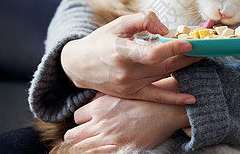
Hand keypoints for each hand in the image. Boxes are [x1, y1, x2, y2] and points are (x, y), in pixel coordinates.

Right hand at [60, 11, 201, 104]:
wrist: (79, 65)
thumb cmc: (101, 40)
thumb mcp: (118, 24)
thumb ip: (143, 20)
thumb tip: (166, 29)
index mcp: (121, 51)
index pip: (152, 53)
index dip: (174, 48)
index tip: (191, 42)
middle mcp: (126, 71)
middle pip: (164, 66)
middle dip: (188, 57)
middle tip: (207, 48)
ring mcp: (129, 86)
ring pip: (164, 77)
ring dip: (186, 69)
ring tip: (203, 59)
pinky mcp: (131, 94)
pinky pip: (156, 97)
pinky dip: (174, 98)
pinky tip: (192, 98)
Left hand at [63, 91, 189, 151]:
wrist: (166, 110)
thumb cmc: (145, 99)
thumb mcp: (121, 92)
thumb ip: (103, 97)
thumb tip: (91, 102)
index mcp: (99, 106)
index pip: (76, 117)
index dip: (82, 121)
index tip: (89, 122)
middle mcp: (100, 122)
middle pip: (72, 135)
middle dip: (78, 135)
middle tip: (87, 135)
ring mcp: (108, 138)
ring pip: (81, 147)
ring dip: (85, 145)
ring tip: (95, 143)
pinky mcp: (119, 148)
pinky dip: (97, 152)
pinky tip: (104, 148)